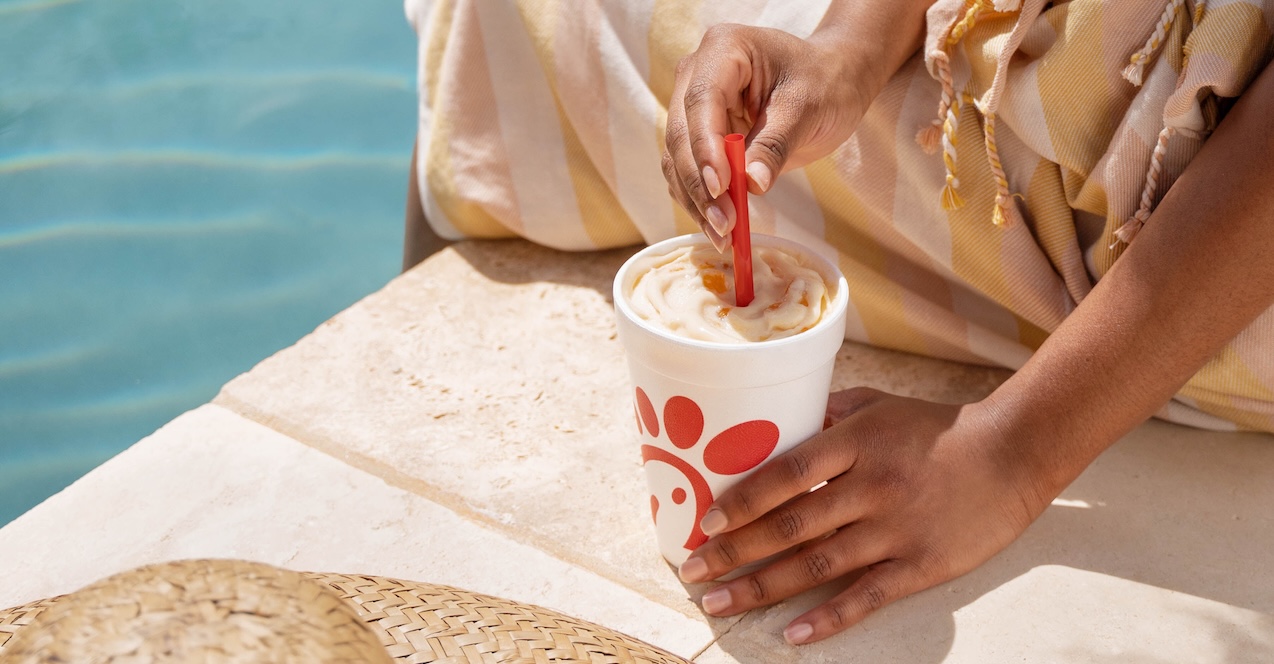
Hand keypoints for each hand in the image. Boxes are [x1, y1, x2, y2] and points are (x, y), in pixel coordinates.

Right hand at [661, 24, 869, 251]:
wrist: (832, 80)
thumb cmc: (824, 82)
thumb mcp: (807, 109)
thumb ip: (775, 144)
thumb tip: (751, 184)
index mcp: (724, 50)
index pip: (701, 101)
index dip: (705, 148)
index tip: (721, 187)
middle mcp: (696, 74)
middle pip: (681, 134)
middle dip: (701, 184)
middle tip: (725, 223)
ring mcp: (692, 105)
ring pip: (677, 159)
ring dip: (696, 201)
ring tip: (724, 236)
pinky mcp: (697, 135)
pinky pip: (687, 172)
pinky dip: (700, 202)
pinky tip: (719, 229)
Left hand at [676, 388, 1052, 643]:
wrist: (1014, 452)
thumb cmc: (936, 427)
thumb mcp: (879, 404)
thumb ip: (828, 412)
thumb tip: (774, 419)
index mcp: (857, 441)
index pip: (786, 474)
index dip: (742, 502)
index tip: (705, 523)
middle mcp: (872, 486)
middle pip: (790, 526)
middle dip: (734, 551)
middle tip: (692, 570)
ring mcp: (896, 529)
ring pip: (816, 565)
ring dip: (762, 587)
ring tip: (718, 603)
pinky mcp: (922, 565)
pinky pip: (867, 596)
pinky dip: (828, 618)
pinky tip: (792, 633)